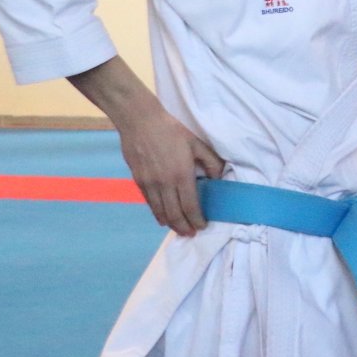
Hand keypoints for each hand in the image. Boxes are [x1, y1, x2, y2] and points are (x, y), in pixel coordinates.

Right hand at [68, 57, 225, 235]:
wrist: (140, 122)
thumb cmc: (172, 131)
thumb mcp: (198, 144)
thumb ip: (211, 162)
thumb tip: (218, 179)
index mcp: (181, 174)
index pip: (190, 206)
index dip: (197, 219)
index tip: (203, 226)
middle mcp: (164, 183)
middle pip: (174, 214)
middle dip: (184, 227)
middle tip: (191, 234)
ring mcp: (149, 184)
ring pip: (160, 212)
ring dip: (171, 224)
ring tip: (179, 230)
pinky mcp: (138, 181)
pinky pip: (149, 203)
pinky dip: (158, 214)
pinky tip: (163, 218)